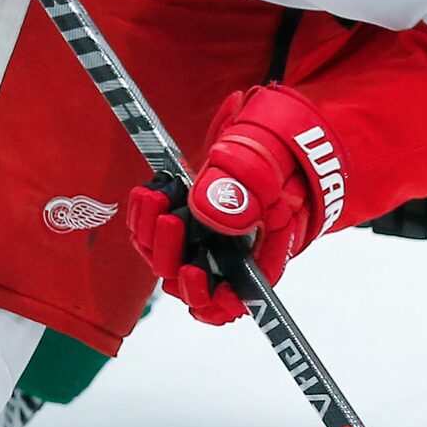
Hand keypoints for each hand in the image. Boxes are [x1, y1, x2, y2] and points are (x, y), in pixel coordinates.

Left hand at [123, 86, 342, 322]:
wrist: (268, 124)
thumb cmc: (281, 142)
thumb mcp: (271, 158)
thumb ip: (247, 185)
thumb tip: (212, 213)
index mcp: (267, 245)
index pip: (247, 292)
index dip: (224, 302)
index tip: (203, 279)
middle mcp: (234, 251)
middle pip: (198, 281)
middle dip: (175, 257)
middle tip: (171, 221)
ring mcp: (206, 237)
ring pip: (170, 260)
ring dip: (155, 237)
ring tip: (156, 198)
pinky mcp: (182, 220)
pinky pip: (153, 235)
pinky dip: (146, 218)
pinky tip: (151, 190)